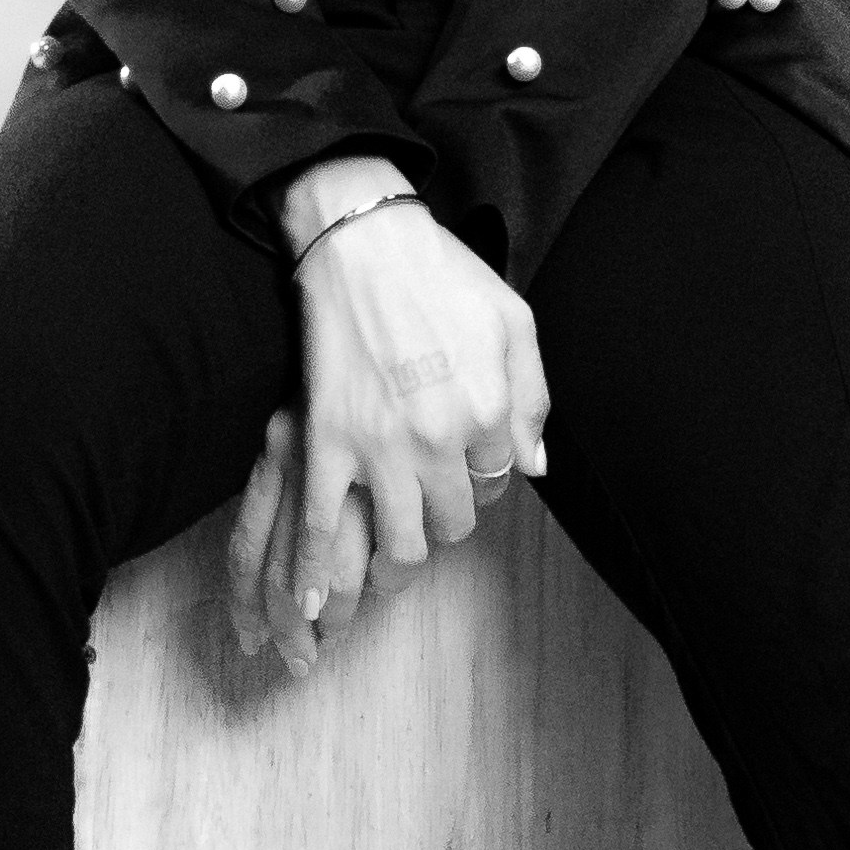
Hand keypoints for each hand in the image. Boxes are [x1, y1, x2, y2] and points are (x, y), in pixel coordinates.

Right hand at [224, 201, 549, 678]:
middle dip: (446, 520)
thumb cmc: (444, 274)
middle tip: (429, 502)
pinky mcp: (327, 440)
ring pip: (402, 541)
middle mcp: (441, 437)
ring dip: (400, 560)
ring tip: (393, 555)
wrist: (363, 239)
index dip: (481, 479)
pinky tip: (314, 610)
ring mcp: (381, 444)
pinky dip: (317, 576)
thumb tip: (536, 467)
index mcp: (491, 408)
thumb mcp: (515, 322)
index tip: (462, 469)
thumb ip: (534, 398)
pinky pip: (321, 525)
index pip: (497, 483)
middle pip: (454, 522)